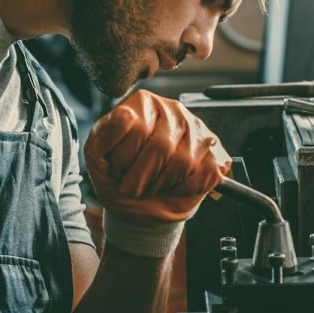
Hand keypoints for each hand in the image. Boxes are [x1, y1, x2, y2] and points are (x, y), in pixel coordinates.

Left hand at [85, 90, 231, 224]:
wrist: (141, 209)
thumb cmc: (120, 179)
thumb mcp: (97, 157)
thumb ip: (104, 134)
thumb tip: (125, 116)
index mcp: (143, 103)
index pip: (135, 127)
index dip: (123, 158)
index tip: (117, 170)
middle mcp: (173, 110)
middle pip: (160, 146)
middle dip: (142, 177)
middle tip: (134, 187)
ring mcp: (198, 130)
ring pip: (184, 161)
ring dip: (162, 184)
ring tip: (153, 186)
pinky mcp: (216, 154)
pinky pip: (204, 174)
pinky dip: (184, 190)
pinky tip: (174, 187)